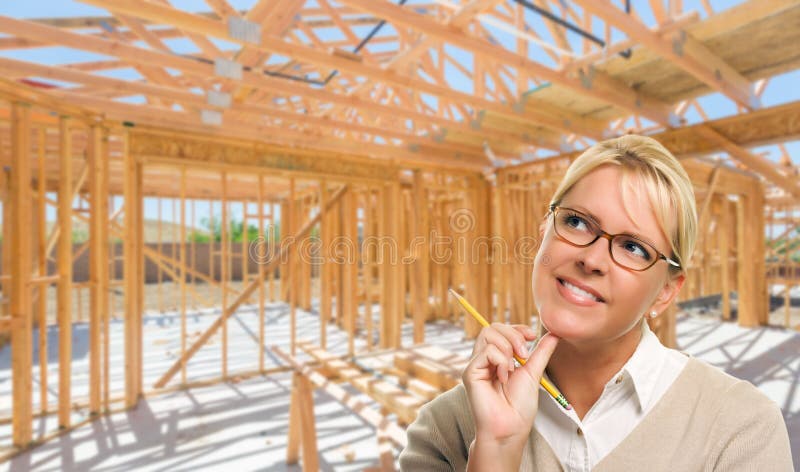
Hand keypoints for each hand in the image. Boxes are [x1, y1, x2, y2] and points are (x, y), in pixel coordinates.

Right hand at [463, 324, 558, 468]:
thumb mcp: (533, 372)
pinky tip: (503, 378)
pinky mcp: (470, 372)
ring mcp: (476, 364)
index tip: (532, 336)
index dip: (516, 328)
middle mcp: (484, 359)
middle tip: (524, 355)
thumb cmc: (519, 406)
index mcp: (497, 358)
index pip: (500, 330)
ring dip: (508, 348)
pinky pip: (487, 351)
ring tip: (513, 369)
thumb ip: (541, 352)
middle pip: (492, 327)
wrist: (511, 427)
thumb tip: (555, 334)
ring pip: (488, 334)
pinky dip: (500, 361)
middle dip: (513, 335)